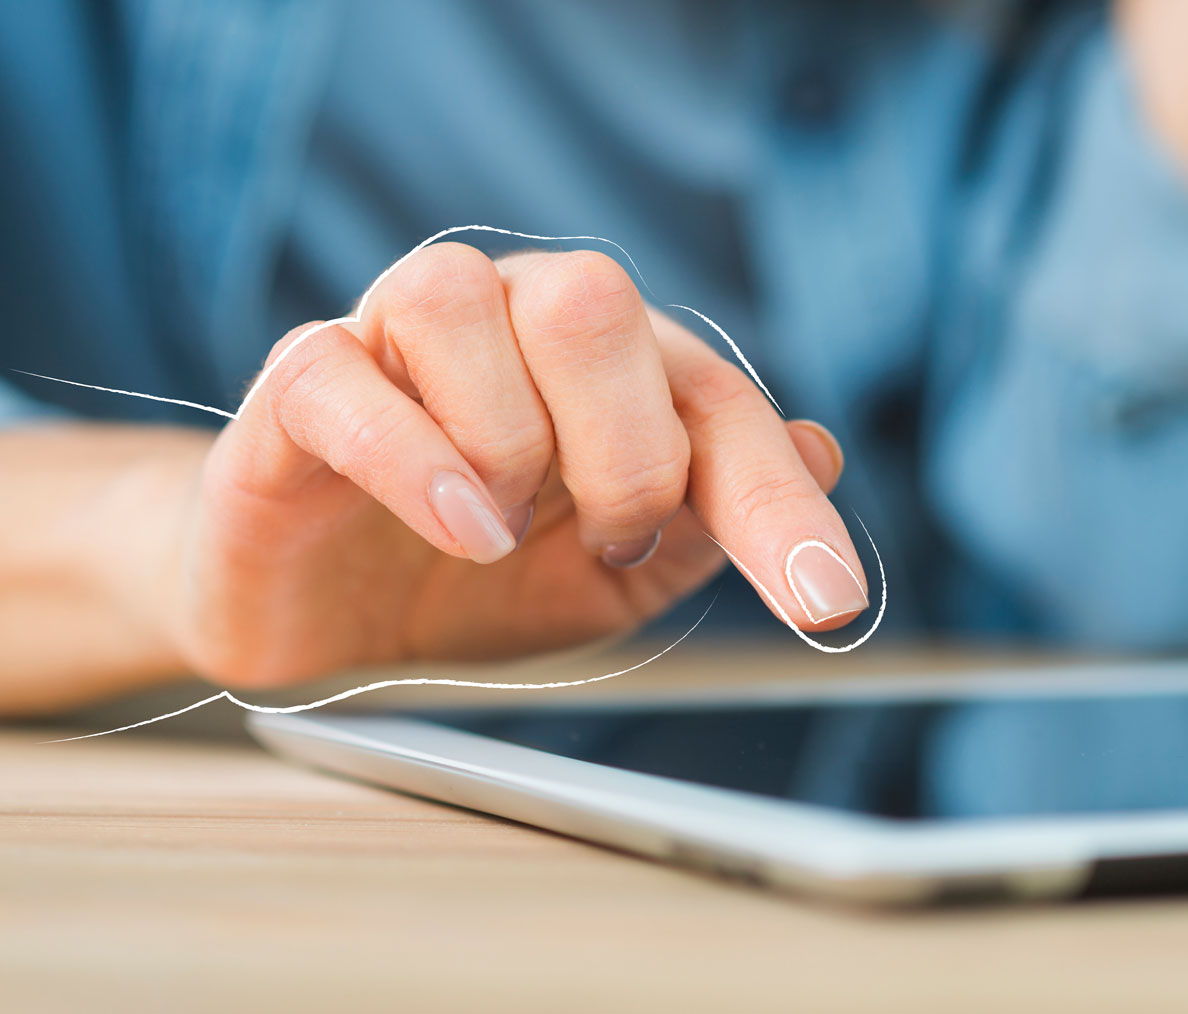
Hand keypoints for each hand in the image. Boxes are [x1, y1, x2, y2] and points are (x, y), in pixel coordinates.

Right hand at [163, 244, 866, 686]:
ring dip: (508, 441)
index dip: (778, 503)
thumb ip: (713, 517)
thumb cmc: (480, 575)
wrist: (327, 618)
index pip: (718, 402)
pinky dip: (414, 460)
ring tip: (500, 532)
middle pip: (595, 304)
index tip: (825, 601)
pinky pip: (344, 379)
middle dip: (628, 451)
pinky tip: (459, 527)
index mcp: (613, 359)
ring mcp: (395, 336)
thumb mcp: (620, 572)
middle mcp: (511, 315)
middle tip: (607, 538)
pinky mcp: (299, 382)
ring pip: (461, 301)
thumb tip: (820, 450)